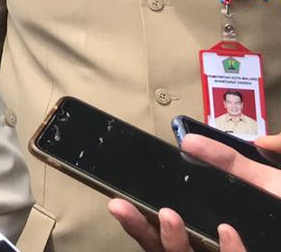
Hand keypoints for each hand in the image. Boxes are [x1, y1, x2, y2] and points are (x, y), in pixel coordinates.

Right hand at [108, 132, 280, 251]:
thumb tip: (190, 141)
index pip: (160, 237)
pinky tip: (227, 232)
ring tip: (171, 216)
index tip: (118, 203)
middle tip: (127, 208)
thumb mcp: (264, 185)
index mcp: (208, 237)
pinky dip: (230, 251)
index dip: (137, 223)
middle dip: (144, 232)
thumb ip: (229, 163)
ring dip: (175, 242)